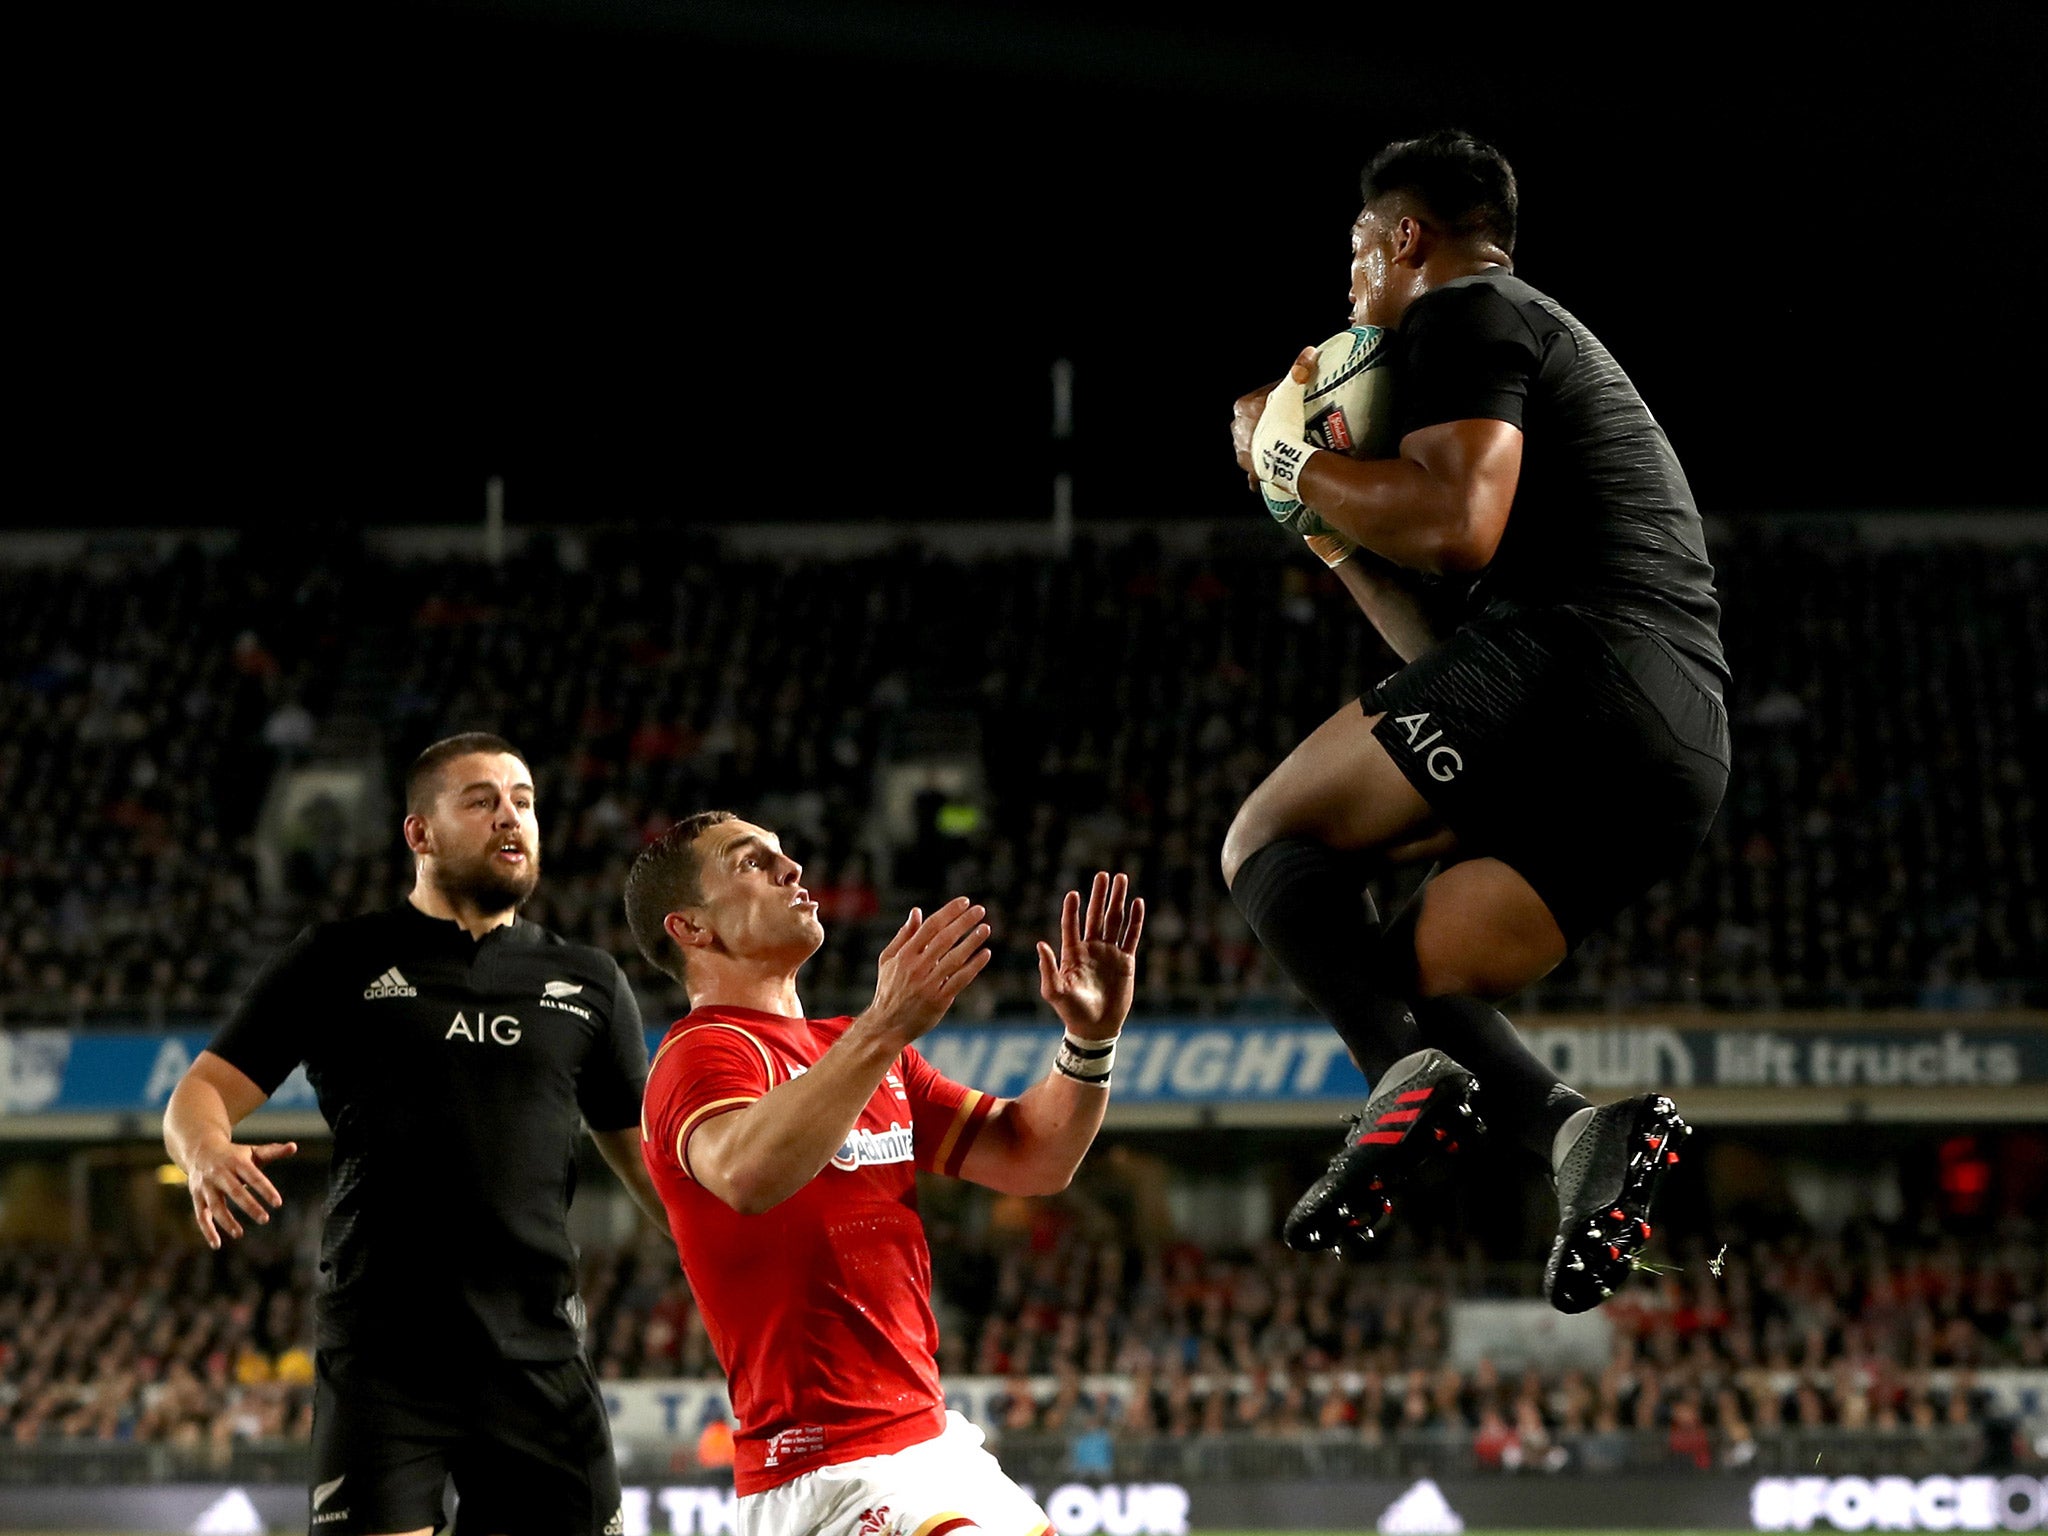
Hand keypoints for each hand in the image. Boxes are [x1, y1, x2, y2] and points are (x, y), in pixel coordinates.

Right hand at [185, 1135, 297, 1248]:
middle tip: (265, 1219)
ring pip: (215, 1205)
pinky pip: (201, 1216)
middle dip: (249, 1206)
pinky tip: (216, 1244)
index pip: (254, 1176)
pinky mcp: (197, 1197)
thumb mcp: (252, 1151)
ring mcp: (206, 1186)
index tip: (278, 1203)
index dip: (265, 1190)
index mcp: (237, 1162)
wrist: (200, 1150)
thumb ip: (273, 1152)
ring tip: (240, 1234)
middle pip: (235, 1191)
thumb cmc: (234, 1155)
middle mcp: (220, 1174)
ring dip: (226, 1221)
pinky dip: (207, 1230)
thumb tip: (294, 1147)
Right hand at [862, 896, 991, 1046]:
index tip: (964, 902)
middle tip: (980, 910)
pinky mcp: (939, 1000)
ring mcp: (928, 984)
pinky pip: (960, 980)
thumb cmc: (889, 988)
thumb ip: (904, 935)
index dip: (949, 912)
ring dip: (972, 941)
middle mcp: (917, 967)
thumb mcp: (889, 959)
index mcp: (904, 954)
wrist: (886, 1025)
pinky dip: (974, 966)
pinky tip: (985, 954)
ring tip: (986, 928)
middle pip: (944, 939)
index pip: (930, 927)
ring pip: (955, 958)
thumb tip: (917, 911)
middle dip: (964, 922)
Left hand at [1037, 871, 1144, 1040]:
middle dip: (1099, 895)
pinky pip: (1131, 936)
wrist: (1096, 1028)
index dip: (1072, 910)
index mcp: (1072, 953)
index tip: (1073, 893)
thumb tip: (1040, 944)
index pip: (1071, 925)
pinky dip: (1135, 920)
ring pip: (1115, 920)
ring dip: (1118, 900)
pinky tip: (1137, 903)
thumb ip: (1048, 969)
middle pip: (1096, 916)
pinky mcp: (1125, 961)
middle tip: (1102, 875)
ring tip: (1121, 878)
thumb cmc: (1071, 1012)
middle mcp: (1091, 949)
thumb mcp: (1055, 992)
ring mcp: (1109, 953)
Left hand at [1231, 348, 1320, 487]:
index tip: (1291, 396)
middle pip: (1256, 419)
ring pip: (1254, 442)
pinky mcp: (1251, 468)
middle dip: (1269, 419)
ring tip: (1283, 440)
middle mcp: (1237, 430)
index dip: (1279, 394)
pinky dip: (1261, 466)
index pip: (1262, 395)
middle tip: (1289, 418)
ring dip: (1265, 440)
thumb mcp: (1291, 391)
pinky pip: (1254, 467)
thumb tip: (1309, 351)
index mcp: (1242, 408)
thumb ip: (1299, 370)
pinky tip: (1270, 465)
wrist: (1284, 456)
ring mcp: (1243, 450)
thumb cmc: (1283, 422)